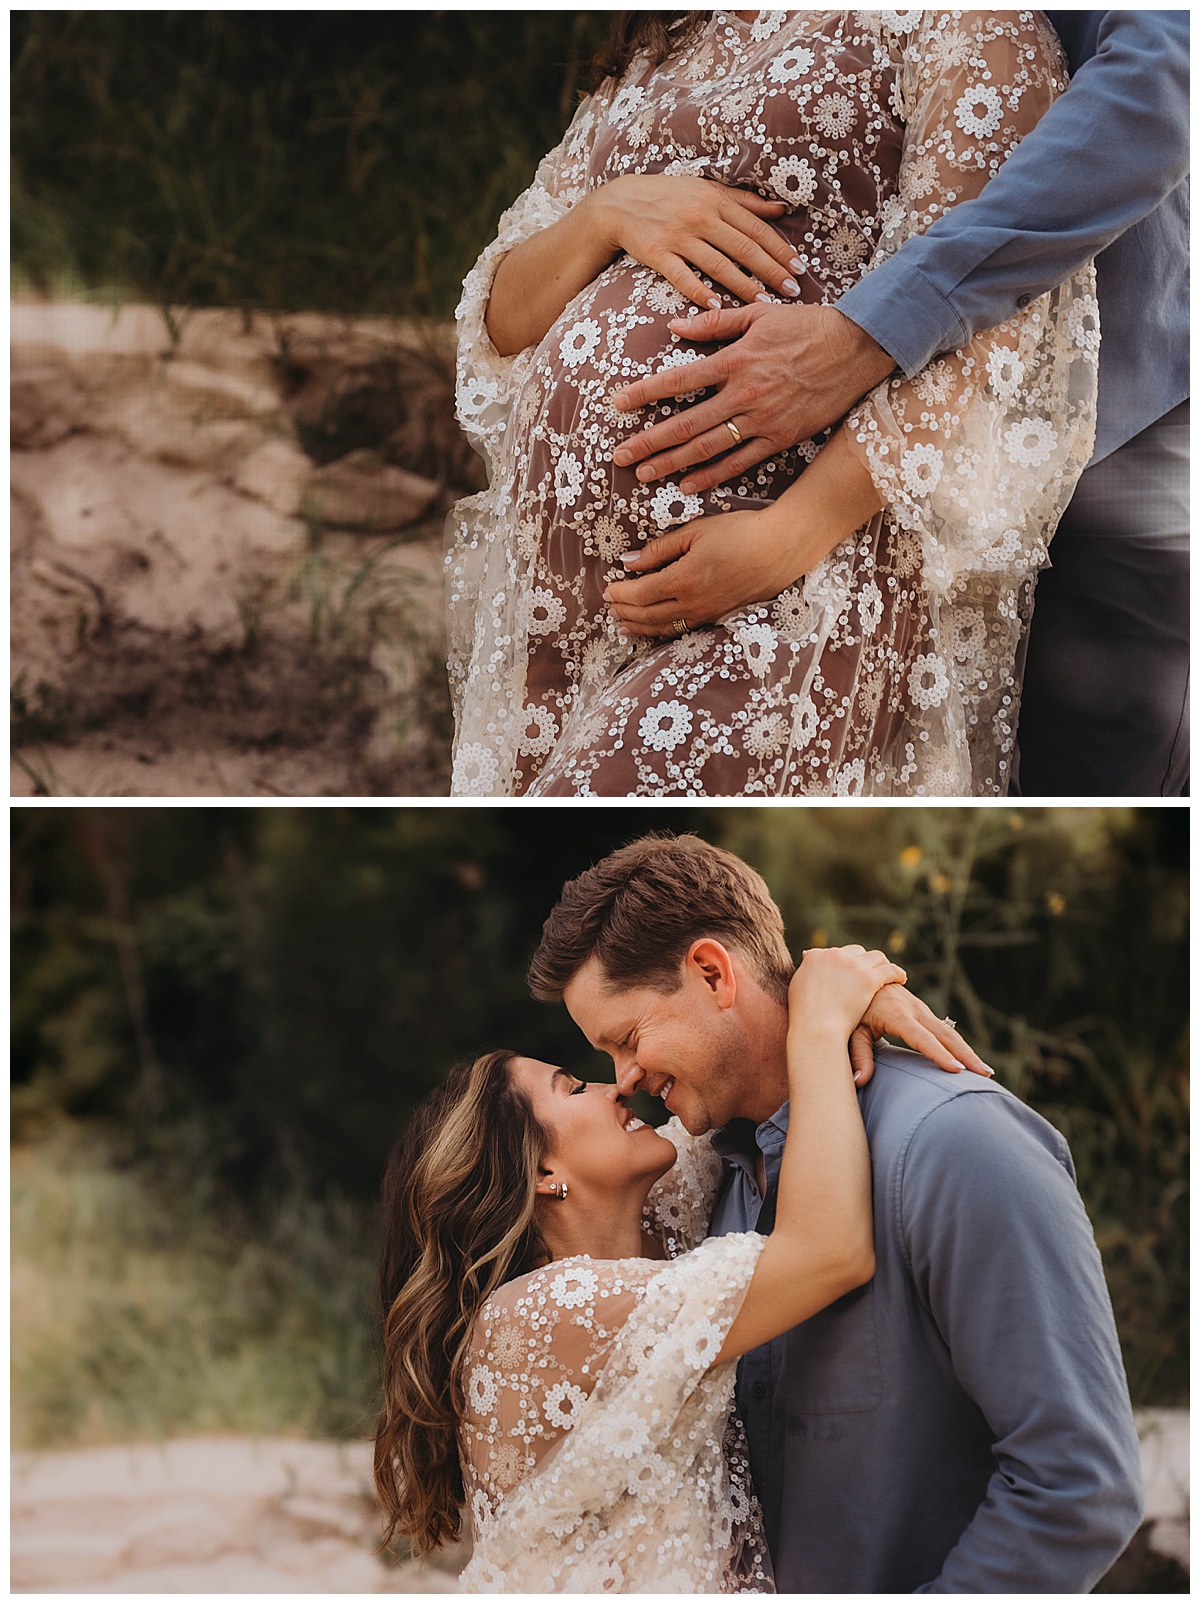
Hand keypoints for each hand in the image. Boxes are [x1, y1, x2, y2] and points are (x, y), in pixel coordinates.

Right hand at [588, 175, 802, 310]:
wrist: (620, 202)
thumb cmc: (670, 197)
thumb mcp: (708, 190)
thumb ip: (744, 201)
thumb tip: (780, 208)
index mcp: (716, 201)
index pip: (756, 228)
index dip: (779, 249)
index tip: (799, 268)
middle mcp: (700, 217)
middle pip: (743, 248)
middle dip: (770, 271)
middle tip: (792, 291)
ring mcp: (679, 236)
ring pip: (718, 264)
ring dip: (743, 286)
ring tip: (765, 304)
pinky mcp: (658, 253)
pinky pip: (682, 276)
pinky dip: (698, 291)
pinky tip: (716, 306)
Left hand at [604, 504, 816, 636]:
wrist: (781, 548)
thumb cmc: (740, 532)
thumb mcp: (695, 531)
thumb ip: (659, 549)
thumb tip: (628, 562)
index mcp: (683, 580)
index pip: (638, 594)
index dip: (619, 593)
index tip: (607, 587)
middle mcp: (693, 604)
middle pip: (646, 616)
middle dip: (624, 612)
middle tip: (609, 606)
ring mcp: (707, 614)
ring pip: (663, 628)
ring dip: (639, 627)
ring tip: (623, 624)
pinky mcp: (718, 617)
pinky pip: (682, 628)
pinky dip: (662, 630)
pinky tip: (654, 626)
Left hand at [610, 303, 895, 491]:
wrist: (857, 348)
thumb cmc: (808, 326)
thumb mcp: (760, 313)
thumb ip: (715, 322)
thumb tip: (675, 327)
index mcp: (735, 360)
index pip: (678, 379)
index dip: (644, 393)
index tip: (617, 404)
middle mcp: (744, 393)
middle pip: (686, 423)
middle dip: (649, 442)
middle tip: (620, 457)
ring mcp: (763, 420)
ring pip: (708, 448)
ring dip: (673, 464)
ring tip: (644, 475)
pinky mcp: (782, 438)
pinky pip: (741, 463)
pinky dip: (713, 476)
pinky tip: (688, 486)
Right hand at [788, 945, 906, 1044]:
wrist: (816, 1027)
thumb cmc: (805, 1015)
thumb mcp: (797, 987)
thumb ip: (806, 973)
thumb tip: (809, 960)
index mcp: (816, 956)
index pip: (836, 953)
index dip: (846, 962)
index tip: (853, 972)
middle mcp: (834, 955)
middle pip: (857, 952)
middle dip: (865, 962)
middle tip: (872, 974)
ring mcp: (852, 966)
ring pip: (876, 957)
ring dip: (882, 965)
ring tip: (890, 974)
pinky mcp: (868, 978)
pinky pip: (889, 970)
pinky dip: (897, 973)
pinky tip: (901, 979)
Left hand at [848, 986, 995, 1086]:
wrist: (855, 976)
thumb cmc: (852, 1007)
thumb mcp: (851, 1029)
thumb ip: (857, 1055)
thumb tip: (859, 1081)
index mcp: (896, 1014)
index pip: (922, 1038)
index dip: (939, 1054)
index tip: (957, 1070)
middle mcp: (912, 1009)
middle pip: (945, 1035)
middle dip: (966, 1055)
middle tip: (985, 1075)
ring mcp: (919, 1008)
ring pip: (948, 1031)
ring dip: (967, 1051)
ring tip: (985, 1072)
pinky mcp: (921, 1010)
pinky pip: (943, 1029)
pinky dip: (958, 1044)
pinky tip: (969, 1059)